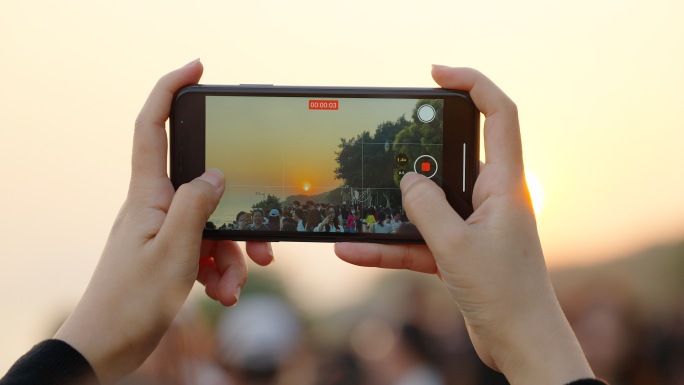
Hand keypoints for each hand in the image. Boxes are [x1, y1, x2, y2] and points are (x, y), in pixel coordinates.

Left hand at [55, 60, 273, 383]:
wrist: (108, 347)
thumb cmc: (131, 300)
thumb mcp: (174, 249)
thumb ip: (196, 204)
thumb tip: (216, 173)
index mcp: (148, 194)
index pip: (153, 126)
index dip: (170, 91)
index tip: (197, 70)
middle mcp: (157, 207)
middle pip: (206, 188)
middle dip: (237, 214)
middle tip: (264, 242)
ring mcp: (165, 232)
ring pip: (213, 225)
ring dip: (232, 257)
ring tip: (232, 286)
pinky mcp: (172, 256)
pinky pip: (207, 251)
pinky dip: (221, 271)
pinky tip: (223, 294)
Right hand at [335, 66, 592, 384]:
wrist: (519, 343)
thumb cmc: (503, 293)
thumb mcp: (455, 245)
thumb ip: (427, 207)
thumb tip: (408, 180)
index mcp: (503, 185)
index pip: (498, 115)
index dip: (472, 84)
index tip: (436, 74)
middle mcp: (491, 198)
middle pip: (453, 156)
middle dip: (418, 151)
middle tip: (386, 142)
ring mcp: (475, 225)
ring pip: (428, 206)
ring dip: (394, 211)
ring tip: (357, 209)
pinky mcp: (460, 251)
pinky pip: (420, 240)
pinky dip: (390, 246)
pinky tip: (353, 250)